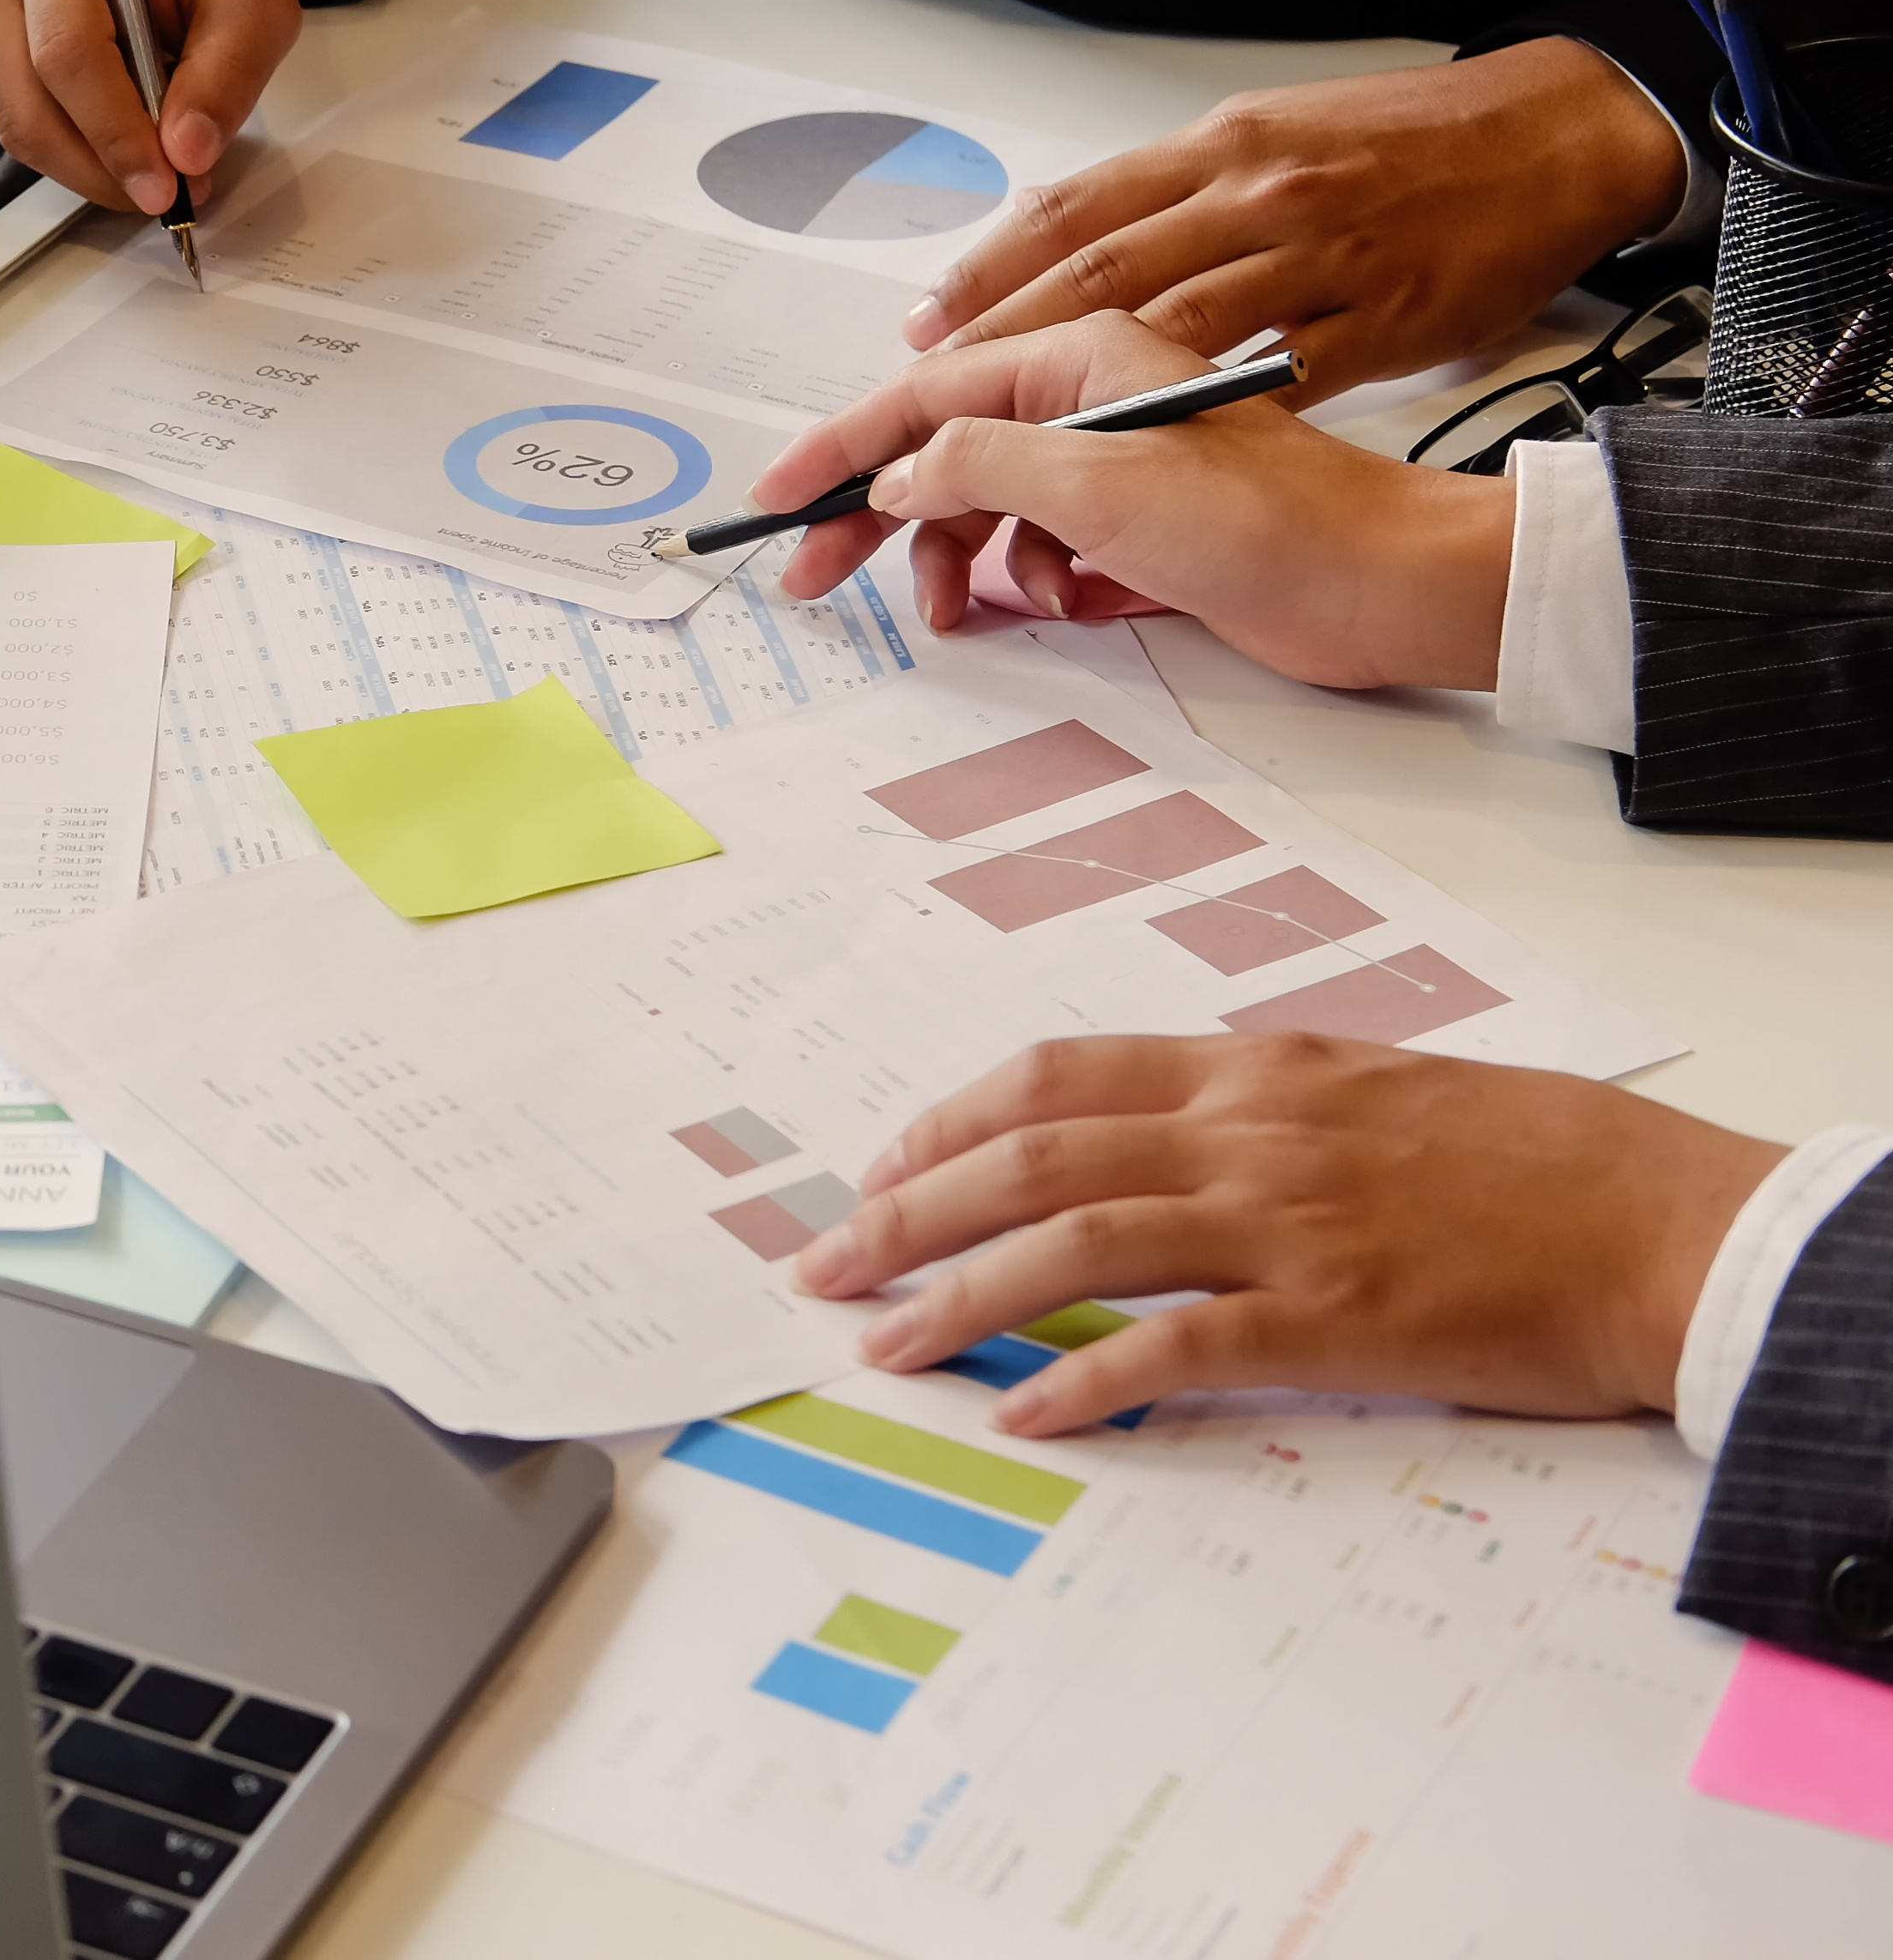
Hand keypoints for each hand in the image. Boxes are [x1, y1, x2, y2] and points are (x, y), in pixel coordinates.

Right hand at [0, 0, 297, 214]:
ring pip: (17, 125)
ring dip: (87, 165)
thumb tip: (187, 153)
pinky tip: (120, 130)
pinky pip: (16, 123)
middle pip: (27, 103)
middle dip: (99, 166)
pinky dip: (71, 148)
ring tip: (154, 162)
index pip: (68, 53)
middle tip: (164, 192)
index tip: (165, 184)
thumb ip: (229, 71)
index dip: (115, 133)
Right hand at [757, 312, 1514, 688]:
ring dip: (963, 561)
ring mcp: (1111, 461)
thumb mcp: (1097, 483)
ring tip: (965, 612)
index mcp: (1077, 357)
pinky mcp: (1135, 521)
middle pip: (940, 451)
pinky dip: (1028, 580)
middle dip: (878, 519)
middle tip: (819, 581)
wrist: (1380, 586)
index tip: (778, 499)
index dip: (839, 448)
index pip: (921, 393)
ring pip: (985, 506)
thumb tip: (897, 478)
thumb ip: (976, 465)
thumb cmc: (1268, 521)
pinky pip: (1039, 546)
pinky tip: (1059, 605)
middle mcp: (1087, 400)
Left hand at [790, 1031, 1784, 1434]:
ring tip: (881, 1339)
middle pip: (1031, 1155)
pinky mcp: (1333, 1317)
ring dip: (959, 1292)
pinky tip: (1021, 1411)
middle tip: (822, 1264)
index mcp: (1252, 1070)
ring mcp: (1285, 1223)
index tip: (877, 1173)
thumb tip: (1153, 1133)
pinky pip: (1177, 1344)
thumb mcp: (1370, 1088)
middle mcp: (1247, 1132)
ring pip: (1075, 1238)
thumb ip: (1254, 1105)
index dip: (946, 1123)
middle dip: (905, 1210)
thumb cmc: (1530, 1157)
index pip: (1055, 1075)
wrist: (1659, 1219)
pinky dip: (1086, 1375)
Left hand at [901, 39, 1687, 396]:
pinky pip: (1277, 377)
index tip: (925, 325)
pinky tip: (1147, 458)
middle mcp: (1253, 197)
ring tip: (1010, 448)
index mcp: (1218, 149)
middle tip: (929, 402)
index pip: (1073, 214)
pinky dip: (1207, 418)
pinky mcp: (1378, 322)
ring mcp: (1315, 261)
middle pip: (1098, 277)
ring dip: (1083, 397)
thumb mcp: (1273, 137)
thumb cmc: (1408, 142)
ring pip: (1173, 333)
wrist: (1551, 138)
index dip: (988, 273)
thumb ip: (1178, 193)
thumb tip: (1082, 243)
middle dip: (1000, 343)